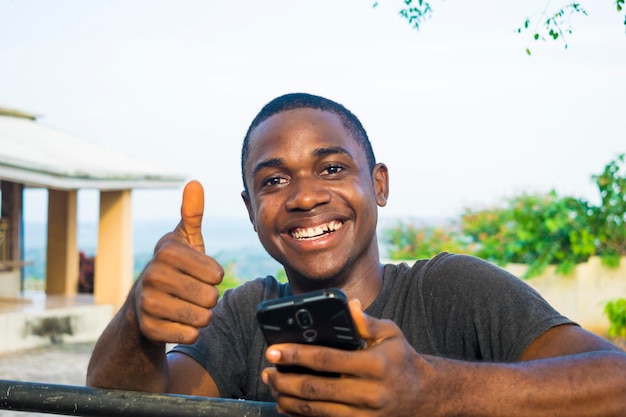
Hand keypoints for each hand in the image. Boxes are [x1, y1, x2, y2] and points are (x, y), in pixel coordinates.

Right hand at [134, 180, 223, 344]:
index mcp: (167, 251)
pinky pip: (189, 335)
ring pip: (202, 318)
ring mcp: (147, 303)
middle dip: (208, 299)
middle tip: (192, 293)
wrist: (143, 305)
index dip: (213, 277)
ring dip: (201, 316)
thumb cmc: (175, 268)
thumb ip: (192, 214)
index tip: (197, 273)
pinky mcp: (148, 328)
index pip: (216, 274)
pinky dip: (190, 331)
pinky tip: (177, 322)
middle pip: (210, 297)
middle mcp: (152, 275)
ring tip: (186, 306)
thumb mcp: (184, 241)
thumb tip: (195, 182)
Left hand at [261, 300, 434, 416]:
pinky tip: (289, 405)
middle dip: (284, 380)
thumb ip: (367, 322)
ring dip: (288, 399)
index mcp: (374, 365)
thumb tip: (349, 305)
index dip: (297, 355)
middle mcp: (368, 393)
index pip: (327, 359)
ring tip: (273, 387)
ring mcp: (364, 415)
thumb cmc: (401, 360)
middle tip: (267, 371)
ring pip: (315, 411)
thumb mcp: (391, 335)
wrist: (423, 397)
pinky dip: (302, 416)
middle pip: (315, 389)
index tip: (275, 350)